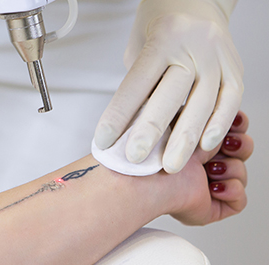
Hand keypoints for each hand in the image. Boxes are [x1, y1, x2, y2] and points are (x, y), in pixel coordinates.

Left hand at [94, 0, 242, 173]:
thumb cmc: (162, 24)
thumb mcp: (139, 45)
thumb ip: (139, 82)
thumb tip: (131, 123)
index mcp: (163, 38)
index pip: (137, 84)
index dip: (119, 116)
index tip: (105, 141)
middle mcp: (192, 46)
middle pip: (170, 95)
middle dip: (151, 132)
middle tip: (136, 158)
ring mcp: (217, 57)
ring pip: (202, 104)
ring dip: (185, 140)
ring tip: (170, 165)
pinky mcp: (235, 68)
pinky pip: (230, 101)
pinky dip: (217, 125)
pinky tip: (205, 146)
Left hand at [165, 111, 251, 224]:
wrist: (150, 177)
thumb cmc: (158, 148)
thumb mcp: (183, 118)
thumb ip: (205, 112)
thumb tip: (227, 109)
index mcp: (192, 140)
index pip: (227, 129)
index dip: (235, 125)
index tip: (233, 121)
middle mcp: (199, 161)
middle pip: (241, 150)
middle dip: (240, 145)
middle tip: (225, 145)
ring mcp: (205, 184)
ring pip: (241, 173)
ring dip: (231, 168)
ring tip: (209, 169)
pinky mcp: (211, 207)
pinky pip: (239, 201)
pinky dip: (232, 190)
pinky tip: (213, 186)